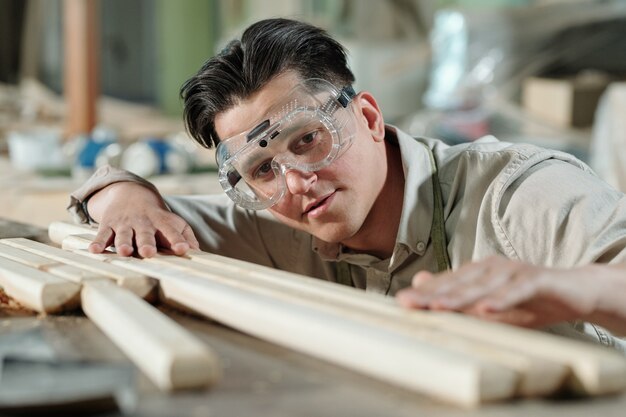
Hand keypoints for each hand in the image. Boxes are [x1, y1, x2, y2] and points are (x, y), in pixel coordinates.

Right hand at [86, 182, 198, 257]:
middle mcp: (143, 223)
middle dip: (146, 243)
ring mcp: (125, 224)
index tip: (183, 249)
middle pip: (145, 234)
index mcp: (161, 223)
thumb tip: (199, 253)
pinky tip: (94, 250)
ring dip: (123, 243)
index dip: (177, 240)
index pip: (171, 232)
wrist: (130, 194)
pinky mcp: (109, 225)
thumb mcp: (174, 223)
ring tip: (125, 252)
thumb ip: (186, 237)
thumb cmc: (157, 217)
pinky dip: (98, 242)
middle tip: (149, 252)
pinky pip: (102, 234)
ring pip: (124, 235)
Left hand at [396, 256, 602, 327]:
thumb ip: (460, 299)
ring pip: (483, 286)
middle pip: (459, 283)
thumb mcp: (490, 306)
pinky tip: (486, 309)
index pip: (447, 284)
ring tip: (439, 307)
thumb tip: (421, 285)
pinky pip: (517, 290)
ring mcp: (513, 270)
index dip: (425, 293)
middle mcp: (492, 267)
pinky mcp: (536, 278)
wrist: (574, 293)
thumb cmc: (528, 301)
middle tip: (409, 303)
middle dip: (433, 294)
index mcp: (478, 273)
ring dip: (461, 298)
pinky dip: (502, 300)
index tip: (402, 302)